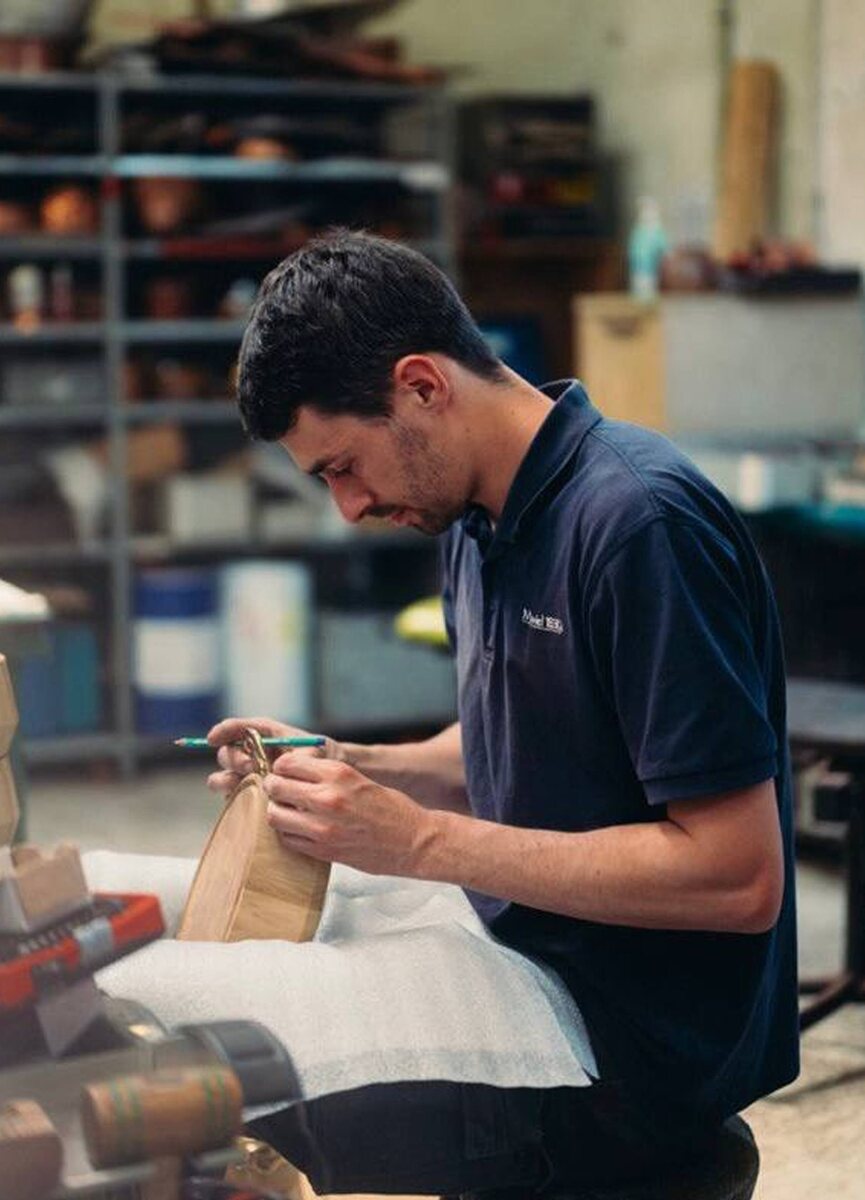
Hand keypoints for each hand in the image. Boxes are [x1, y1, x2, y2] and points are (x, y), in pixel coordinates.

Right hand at [206, 715, 342, 797]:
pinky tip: (247, 801)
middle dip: (234, 759)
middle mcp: (252, 754)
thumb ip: (304, 755)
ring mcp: (249, 775)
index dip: (222, 731)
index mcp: (265, 734)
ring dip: (227, 781)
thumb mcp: (318, 751)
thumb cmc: (322, 758)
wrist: (330, 780)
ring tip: (244, 785)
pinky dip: (235, 799)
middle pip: (226, 754)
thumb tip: (284, 765)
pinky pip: (233, 797)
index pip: (237, 728)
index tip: (212, 739)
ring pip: (222, 778)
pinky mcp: (250, 795)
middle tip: (251, 766)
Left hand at [262, 753, 436, 877]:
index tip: (284, 772)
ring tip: (289, 811)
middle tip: (279, 791)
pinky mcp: (323, 851)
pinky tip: (300, 829)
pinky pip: (288, 840)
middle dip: (274, 787)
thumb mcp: (359, 778)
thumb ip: (326, 775)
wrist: (414, 842)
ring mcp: (323, 827)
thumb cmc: (391, 808)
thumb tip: (295, 771)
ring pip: (275, 816)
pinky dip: (288, 833)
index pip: (288, 763)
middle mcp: (327, 798)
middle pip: (276, 787)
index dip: (282, 767)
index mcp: (338, 774)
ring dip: (278, 812)